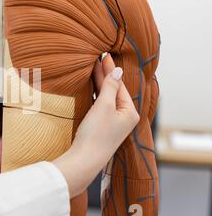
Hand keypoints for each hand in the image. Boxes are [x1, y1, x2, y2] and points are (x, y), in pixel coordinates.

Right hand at [53, 54, 139, 196]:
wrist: (84, 159)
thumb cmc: (96, 134)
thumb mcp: (104, 106)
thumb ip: (111, 87)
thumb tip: (118, 71)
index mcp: (130, 112)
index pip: (120, 85)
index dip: (110, 70)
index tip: (104, 56)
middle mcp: (124, 118)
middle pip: (114, 91)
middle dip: (105, 76)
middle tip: (97, 59)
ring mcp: (114, 124)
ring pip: (107, 99)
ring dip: (100, 85)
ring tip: (93, 70)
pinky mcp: (102, 129)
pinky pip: (101, 107)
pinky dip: (96, 96)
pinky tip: (91, 89)